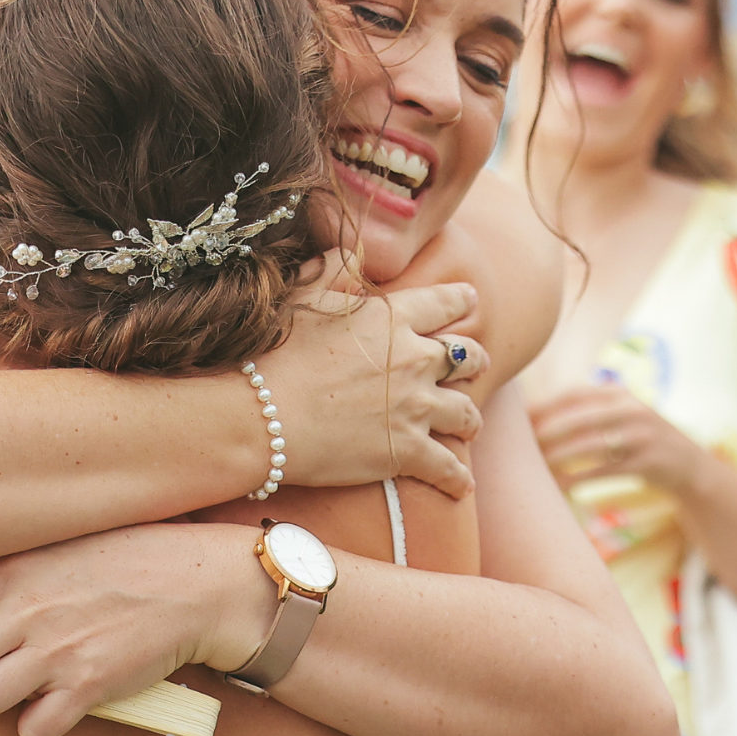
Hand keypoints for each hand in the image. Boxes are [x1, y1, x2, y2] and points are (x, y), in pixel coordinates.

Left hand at [0, 521, 273, 735]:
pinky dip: (34, 726)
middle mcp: (27, 613)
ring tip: (2, 692)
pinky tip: (50, 706)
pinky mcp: (84, 690)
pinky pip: (32, 729)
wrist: (200, 586)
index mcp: (18, 570)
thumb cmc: (135, 560)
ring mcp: (54, 655)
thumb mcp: (65, 545)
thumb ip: (14, 570)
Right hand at [257, 266, 486, 499]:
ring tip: (470, 426)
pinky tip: (462, 485)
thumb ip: (333, 269)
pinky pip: (448, 467)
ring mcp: (415, 408)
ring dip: (471, 419)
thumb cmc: (274, 354)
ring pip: (466, 412)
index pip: (446, 302)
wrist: (261, 416)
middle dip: (475, 361)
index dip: (461, 301)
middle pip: (468, 356)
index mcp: (393, 317)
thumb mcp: (302, 297)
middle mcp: (415, 359)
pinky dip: (458, 477)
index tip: (469, 302)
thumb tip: (348, 250)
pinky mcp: (406, 452)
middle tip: (473, 369)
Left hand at [527, 384, 713, 495]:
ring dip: (562, 456)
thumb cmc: (638, 440)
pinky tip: (560, 485)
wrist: (688, 464)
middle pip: (583, 417)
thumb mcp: (620, 416)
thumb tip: (533, 417)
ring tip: (539, 465)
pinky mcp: (647, 462)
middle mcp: (632, 410)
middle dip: (552, 429)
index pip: (576, 394)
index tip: (521, 419)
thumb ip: (587, 413)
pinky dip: (579, 478)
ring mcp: (642, 436)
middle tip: (526, 442)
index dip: (546, 405)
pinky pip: (605, 470)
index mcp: (619, 394)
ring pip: (593, 445)